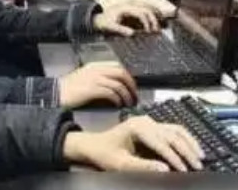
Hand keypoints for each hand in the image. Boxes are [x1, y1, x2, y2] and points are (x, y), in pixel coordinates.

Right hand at [59, 63, 136, 107]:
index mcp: (94, 66)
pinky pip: (111, 93)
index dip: (128, 77)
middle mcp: (96, 70)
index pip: (117, 67)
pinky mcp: (92, 89)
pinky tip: (118, 105)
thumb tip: (113, 85)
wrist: (56, 93)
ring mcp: (94, 79)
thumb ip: (98, 77)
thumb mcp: (84, 77)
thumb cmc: (68, 88)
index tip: (132, 86)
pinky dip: (117, 99)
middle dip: (131, 85)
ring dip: (126, 95)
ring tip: (128, 103)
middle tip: (134, 95)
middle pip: (121, 74)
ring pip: (118, 85)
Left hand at [63, 116, 204, 171]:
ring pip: (176, 129)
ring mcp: (148, 122)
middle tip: (198, 166)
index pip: (161, 143)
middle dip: (186, 151)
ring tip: (200, 158)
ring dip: (190, 143)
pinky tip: (192, 148)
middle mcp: (144, 121)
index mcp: (136, 127)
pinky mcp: (151, 125)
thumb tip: (164, 169)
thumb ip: (141, 166)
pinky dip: (185, 138)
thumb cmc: (104, 154)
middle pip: (172, 134)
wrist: (93, 144)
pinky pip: (173, 129)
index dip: (174, 157)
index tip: (184, 170)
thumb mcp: (119, 164)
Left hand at [93, 2, 159, 35]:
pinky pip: (145, 7)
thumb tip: (132, 34)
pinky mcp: (133, 6)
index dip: (146, 22)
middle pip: (146, 9)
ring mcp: (131, 4)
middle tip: (156, 30)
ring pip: (147, 6)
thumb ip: (120, 29)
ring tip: (160, 23)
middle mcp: (129, 4)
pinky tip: (156, 16)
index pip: (140, 13)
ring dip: (155, 14)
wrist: (100, 18)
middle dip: (153, 20)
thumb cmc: (104, 21)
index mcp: (124, 8)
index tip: (148, 31)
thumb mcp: (110, 26)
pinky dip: (152, 11)